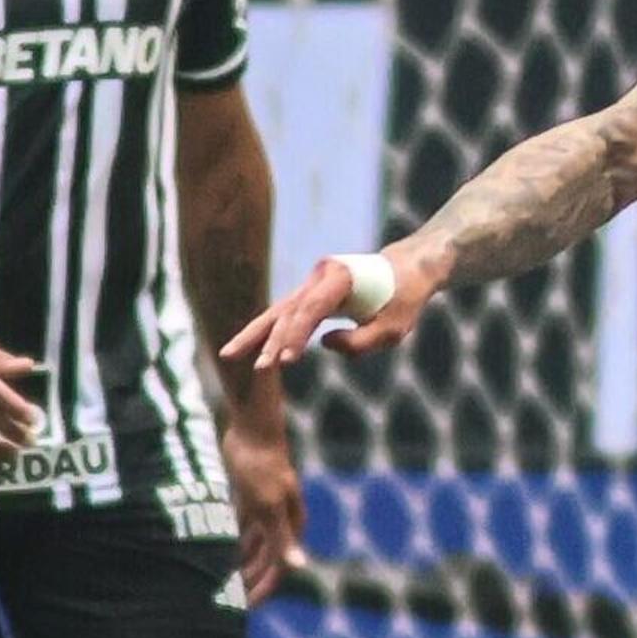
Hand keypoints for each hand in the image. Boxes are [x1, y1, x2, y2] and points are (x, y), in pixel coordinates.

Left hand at [221, 411, 304, 602]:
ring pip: (254, 545)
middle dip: (251, 580)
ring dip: (241, 563)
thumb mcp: (268, 507)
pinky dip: (233, 541)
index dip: (263, 589)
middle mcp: (281, 520)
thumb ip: (281, 539)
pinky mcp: (250, 496)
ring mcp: (265, 508)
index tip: (244, 607)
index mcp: (290, 525)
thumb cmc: (262, 467)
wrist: (254, 429)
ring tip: (222, 581)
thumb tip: (298, 567)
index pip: (279, 567)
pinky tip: (217, 551)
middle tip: (229, 599)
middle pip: (267, 559)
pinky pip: (242, 527)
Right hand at [224, 243, 441, 371]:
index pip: (311, 310)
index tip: (286, 361)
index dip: (296, 336)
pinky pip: (287, 314)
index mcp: (340, 278)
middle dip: (270, 340)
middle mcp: (320, 276)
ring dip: (257, 335)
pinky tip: (251, 349)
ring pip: (279, 311)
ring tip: (229, 355)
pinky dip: (270, 332)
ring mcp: (312, 282)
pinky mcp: (311, 293)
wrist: (407, 269)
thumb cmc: (403, 299)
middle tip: (258, 368)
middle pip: (287, 310)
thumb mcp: (393, 328)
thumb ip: (360, 343)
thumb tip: (322, 344)